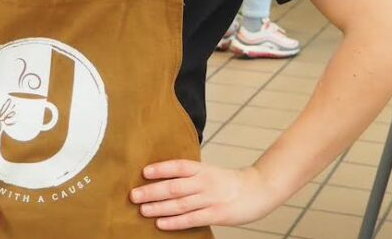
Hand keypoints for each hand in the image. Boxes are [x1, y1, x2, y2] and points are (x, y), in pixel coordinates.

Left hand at [129, 161, 282, 229]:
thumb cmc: (228, 182)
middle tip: (133, 195)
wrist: (258, 189)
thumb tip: (160, 177)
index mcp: (202, 169)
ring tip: (142, 210)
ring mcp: (211, 199)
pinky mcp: (217, 215)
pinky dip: (175, 222)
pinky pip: (192, 219)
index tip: (144, 172)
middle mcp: (205, 182)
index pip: (179, 166)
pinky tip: (161, 224)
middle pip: (175, 186)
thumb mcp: (208, 172)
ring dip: (159, 207)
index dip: (161, 169)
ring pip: (180, 204)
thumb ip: (188, 175)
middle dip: (152, 191)